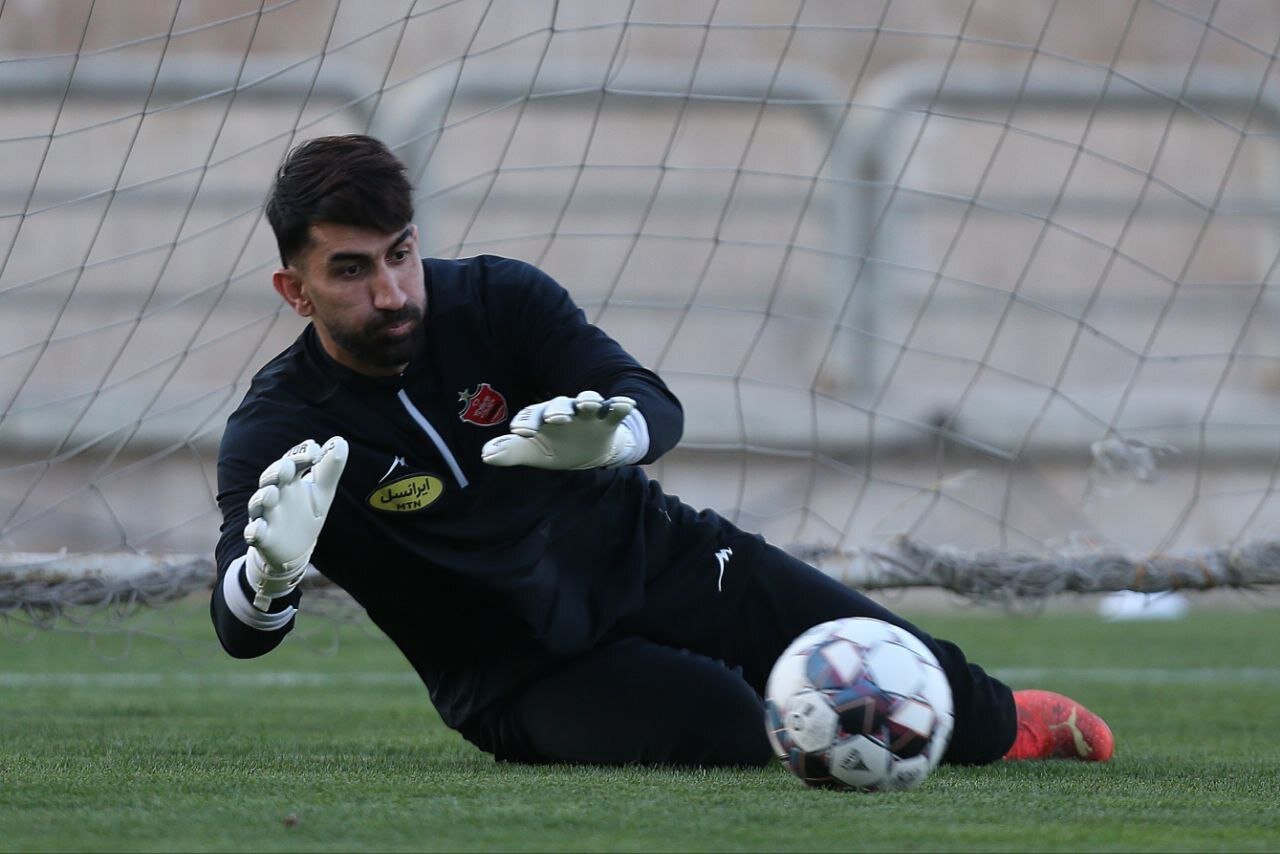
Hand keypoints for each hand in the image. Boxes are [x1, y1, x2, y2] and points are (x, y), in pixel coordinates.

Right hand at [242, 436, 347, 609]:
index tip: (316, 451)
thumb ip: (330, 468)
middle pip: (270, 478)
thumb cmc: (306, 514)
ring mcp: (266, 515)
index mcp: (290, 480)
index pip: (293, 462)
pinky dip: (254, 531)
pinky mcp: (262, 537)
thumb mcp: (322, 492)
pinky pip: (253, 533)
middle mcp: (275, 493)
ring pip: (259, 503)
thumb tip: (340, 441)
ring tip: (272, 493)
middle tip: (287, 467)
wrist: (294, 550)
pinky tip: (257, 528)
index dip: (301, 455)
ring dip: (264, 497)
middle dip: (277, 471)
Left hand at [481, 391, 638, 469]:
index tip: (520, 432)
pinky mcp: (608, 419)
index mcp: (543, 416)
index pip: (533, 415)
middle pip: (560, 404)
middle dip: (557, 410)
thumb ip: (511, 451)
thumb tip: (485, 454)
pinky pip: (615, 409)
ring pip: (588, 400)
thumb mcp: (534, 452)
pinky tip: (626, 404)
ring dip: (588, 401)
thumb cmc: (556, 448)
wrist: (590, 452)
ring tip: (589, 405)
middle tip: (554, 419)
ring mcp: (588, 413)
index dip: (527, 422)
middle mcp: (565, 410)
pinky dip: (620, 405)